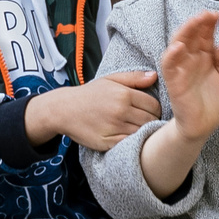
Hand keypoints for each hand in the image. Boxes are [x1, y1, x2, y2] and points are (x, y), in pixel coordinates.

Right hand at [30, 69, 160, 153]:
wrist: (64, 109)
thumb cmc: (90, 94)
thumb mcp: (110, 80)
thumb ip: (134, 78)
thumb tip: (155, 76)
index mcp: (124, 94)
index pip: (154, 105)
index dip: (154, 109)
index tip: (148, 111)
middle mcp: (120, 110)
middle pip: (150, 120)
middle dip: (150, 121)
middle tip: (143, 121)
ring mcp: (114, 127)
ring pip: (142, 132)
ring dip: (143, 132)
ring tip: (135, 128)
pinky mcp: (108, 142)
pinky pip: (129, 143)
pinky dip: (132, 141)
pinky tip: (127, 136)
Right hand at [158, 11, 218, 142]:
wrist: (204, 126)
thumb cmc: (214, 102)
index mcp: (204, 57)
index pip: (205, 35)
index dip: (209, 24)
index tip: (217, 15)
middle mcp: (191, 59)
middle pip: (191, 35)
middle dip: (198, 23)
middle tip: (208, 14)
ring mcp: (182, 69)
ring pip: (178, 44)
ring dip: (185, 32)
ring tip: (196, 22)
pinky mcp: (174, 81)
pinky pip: (169, 66)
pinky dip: (172, 55)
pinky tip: (179, 46)